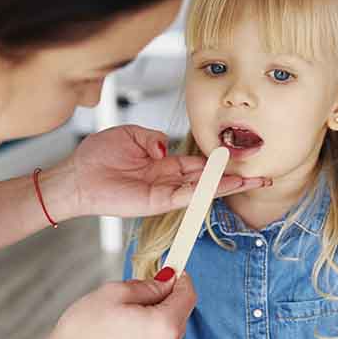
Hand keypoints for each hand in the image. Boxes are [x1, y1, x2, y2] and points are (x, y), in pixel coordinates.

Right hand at [41, 269, 196, 338]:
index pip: (188, 295)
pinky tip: (125, 329)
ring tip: (126, 311)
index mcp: (164, 327)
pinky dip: (149, 333)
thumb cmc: (83, 330)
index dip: (181, 277)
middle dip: (166, 297)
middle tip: (140, 287)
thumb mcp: (115, 292)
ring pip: (169, 330)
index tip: (171, 267)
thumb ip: (148, 285)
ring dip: (157, 315)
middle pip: (180, 313)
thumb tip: (167, 280)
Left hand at [63, 124, 269, 217]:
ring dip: (227, 186)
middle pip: (208, 179)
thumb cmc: (96, 157)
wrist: (76, 177)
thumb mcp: (131, 136)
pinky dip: (205, 191)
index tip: (240, 156)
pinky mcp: (156, 202)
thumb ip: (154, 139)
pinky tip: (222, 185)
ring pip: (203, 190)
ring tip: (253, 181)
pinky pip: (186, 196)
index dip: (219, 161)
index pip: (198, 164)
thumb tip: (167, 144)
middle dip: (234, 178)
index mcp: (163, 163)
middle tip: (262, 175)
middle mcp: (168, 180)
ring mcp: (164, 193)